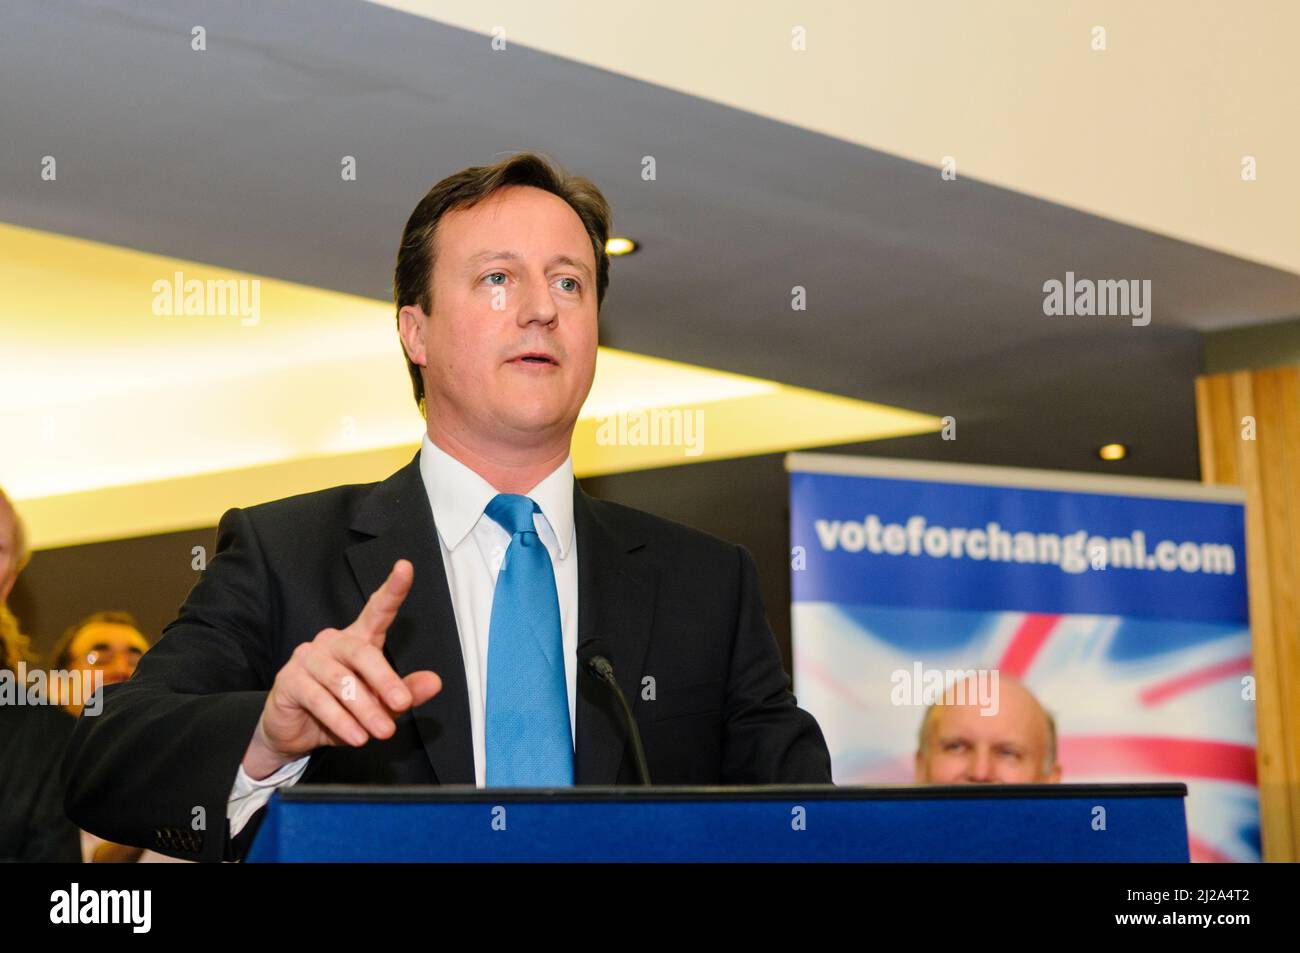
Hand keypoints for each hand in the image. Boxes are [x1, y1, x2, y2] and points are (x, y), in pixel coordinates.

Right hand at [241, 559, 441, 779]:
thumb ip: (406, 692)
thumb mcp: (379, 704)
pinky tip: (356, 736)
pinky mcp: (289, 680)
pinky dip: (341, 720)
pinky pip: (319, 699)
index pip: (377, 610)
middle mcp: (332, 642)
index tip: (406, 567)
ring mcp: (308, 658)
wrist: (295, 733)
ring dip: (364, 709)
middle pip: (363, 652)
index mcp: (358, 640)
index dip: (392, 589)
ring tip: (382, 731)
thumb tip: (435, 682)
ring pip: (341, 681)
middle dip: (385, 680)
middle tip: (402, 705)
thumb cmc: (341, 709)